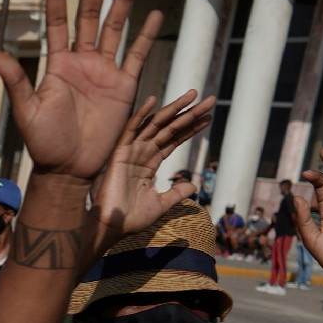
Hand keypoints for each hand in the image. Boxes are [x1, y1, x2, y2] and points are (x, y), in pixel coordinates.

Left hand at [0, 0, 161, 180]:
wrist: (69, 169)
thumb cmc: (44, 142)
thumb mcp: (27, 111)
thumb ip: (16, 81)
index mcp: (57, 65)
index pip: (58, 23)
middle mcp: (81, 63)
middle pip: (89, 16)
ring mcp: (104, 72)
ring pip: (114, 28)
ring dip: (121, 1)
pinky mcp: (123, 86)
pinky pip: (137, 55)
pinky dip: (146, 35)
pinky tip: (153, 13)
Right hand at [91, 90, 213, 239]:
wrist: (113, 227)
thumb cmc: (132, 218)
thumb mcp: (162, 204)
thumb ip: (176, 192)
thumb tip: (193, 185)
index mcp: (150, 163)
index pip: (174, 140)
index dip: (191, 128)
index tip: (208, 116)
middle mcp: (142, 153)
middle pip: (170, 128)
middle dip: (189, 114)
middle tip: (210, 100)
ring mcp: (131, 152)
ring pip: (156, 125)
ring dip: (174, 109)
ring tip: (193, 95)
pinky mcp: (119, 154)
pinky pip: (131, 130)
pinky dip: (141, 115)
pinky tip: (154, 100)